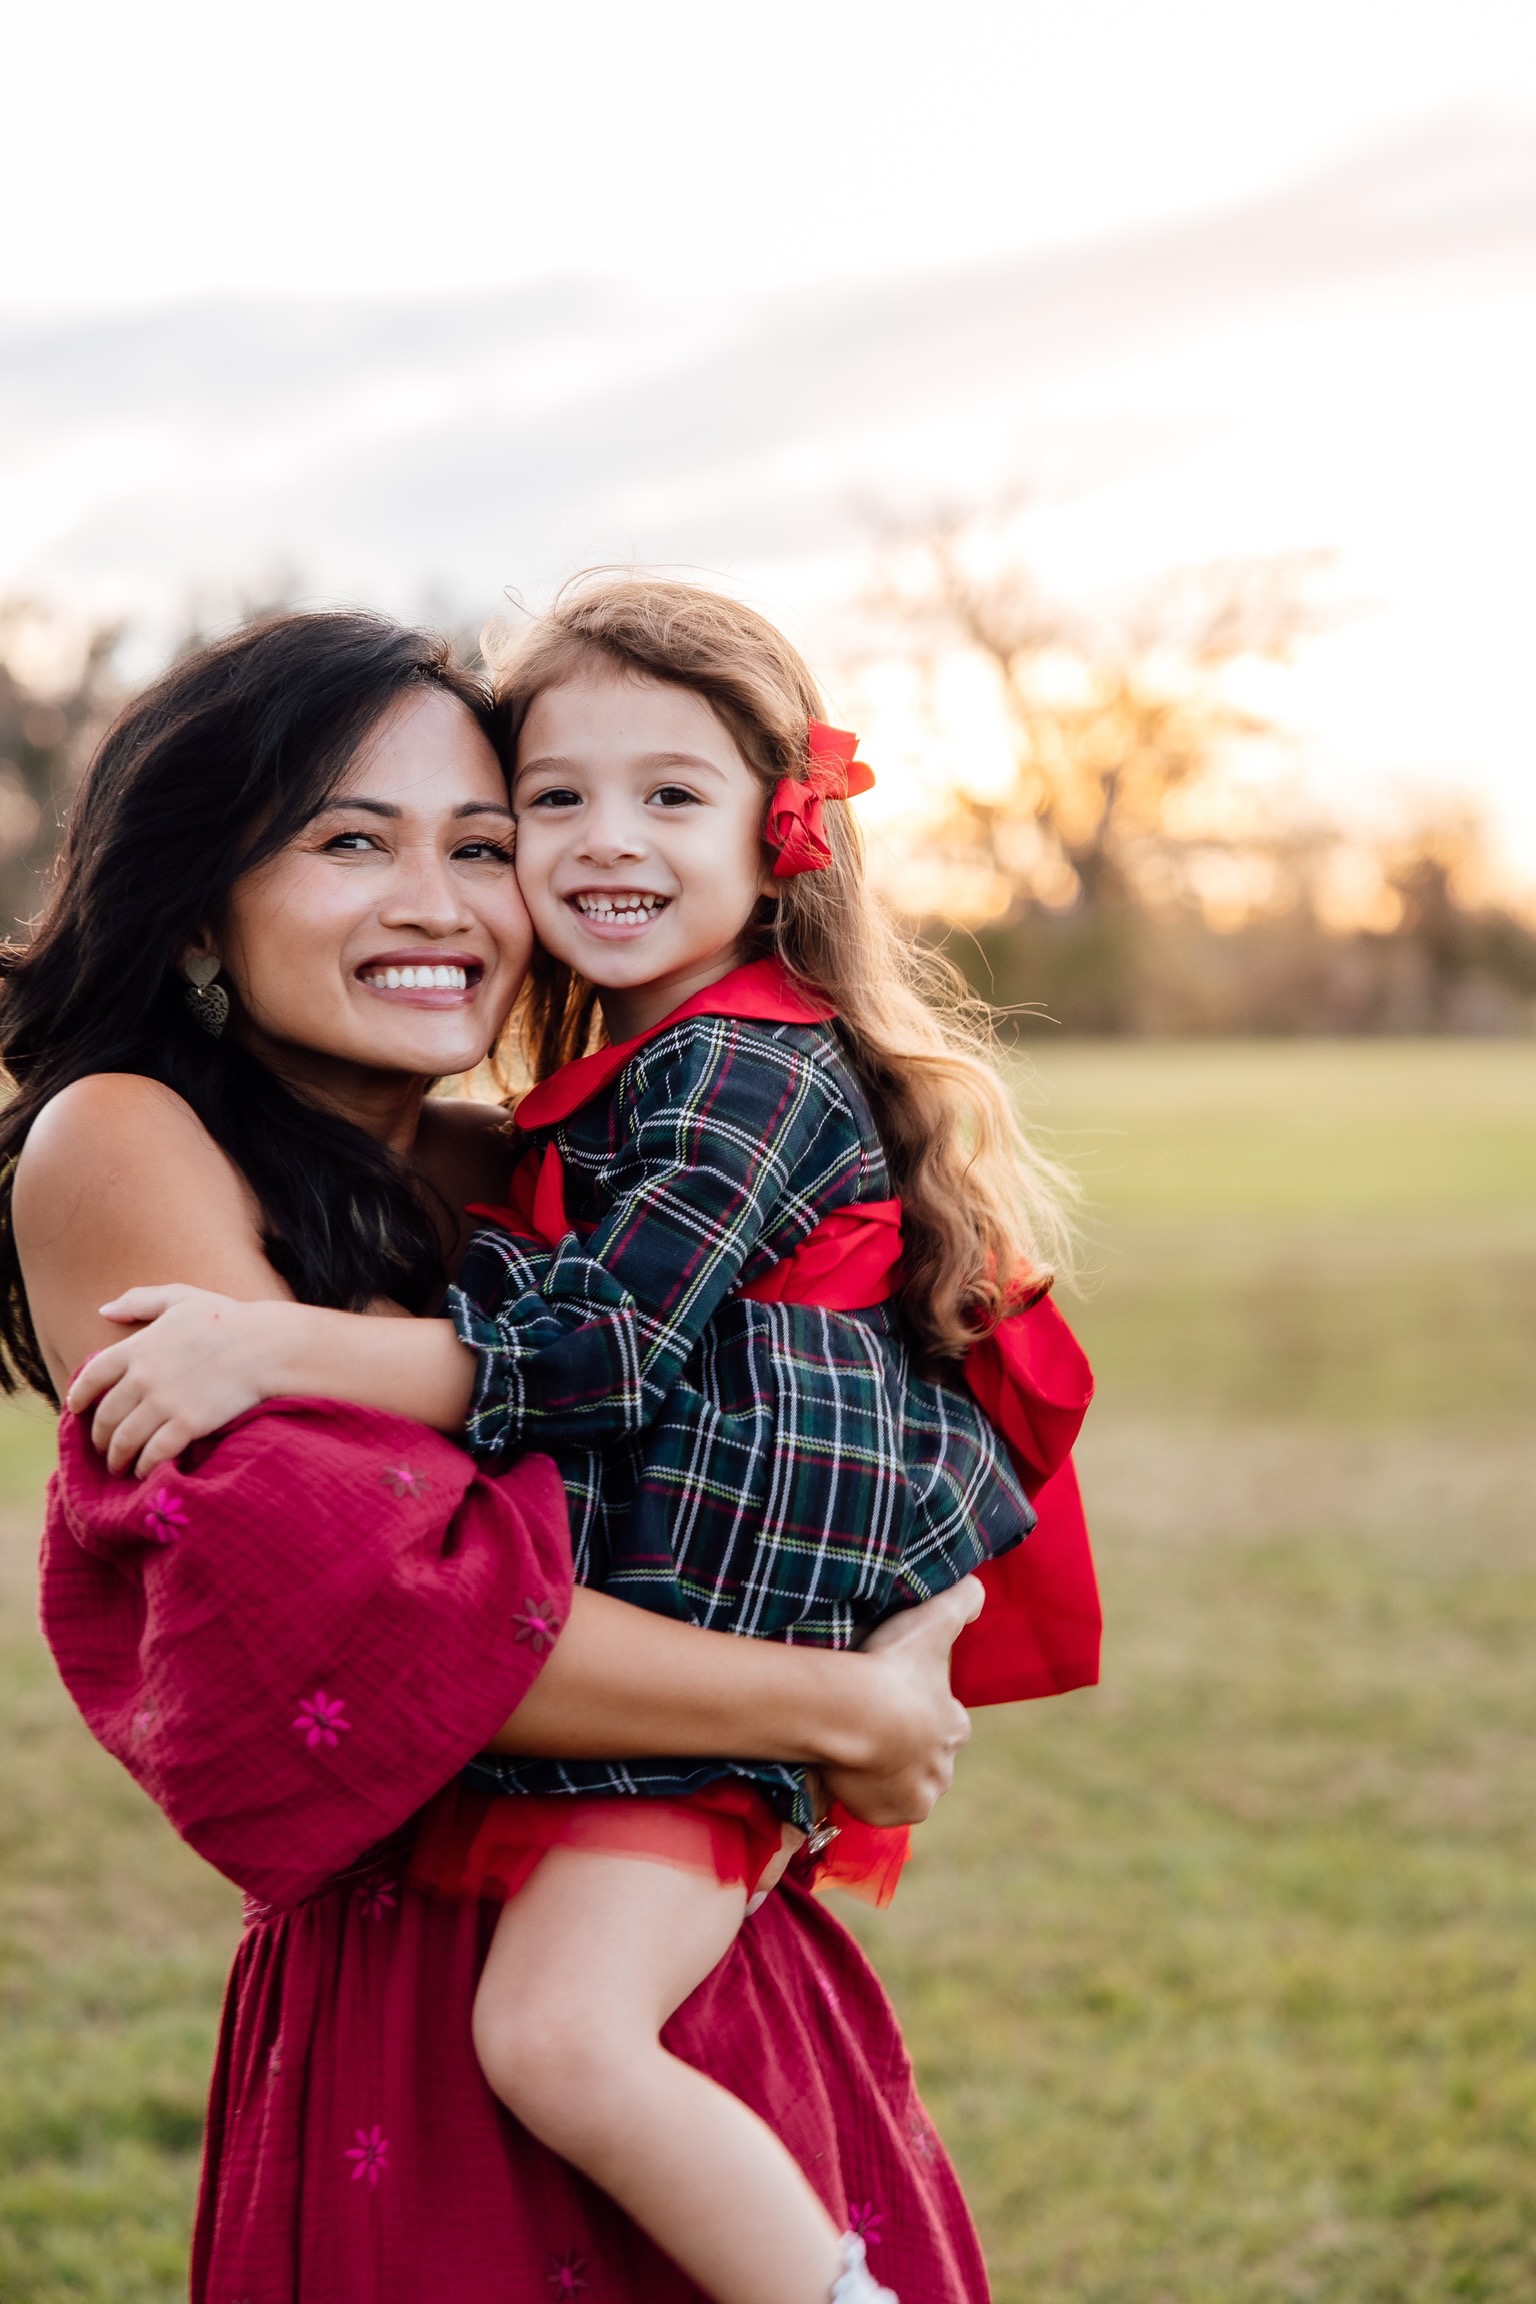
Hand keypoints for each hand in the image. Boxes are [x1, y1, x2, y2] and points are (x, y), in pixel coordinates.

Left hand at [66, 1285, 285, 1477]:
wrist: (267, 1345)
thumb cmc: (228, 1319)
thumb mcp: (182, 1298)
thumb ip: (140, 1301)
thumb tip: (104, 1310)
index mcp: (138, 1347)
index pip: (92, 1377)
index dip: (80, 1397)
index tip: (77, 1410)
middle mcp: (144, 1377)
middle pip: (106, 1416)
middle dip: (99, 1437)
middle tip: (102, 1448)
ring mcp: (165, 1403)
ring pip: (125, 1440)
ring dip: (117, 1458)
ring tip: (119, 1466)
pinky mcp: (188, 1424)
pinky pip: (154, 1453)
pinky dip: (144, 1466)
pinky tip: (145, 1471)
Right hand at [820, 1577, 982, 1826]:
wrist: (854, 1712)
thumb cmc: (896, 1667)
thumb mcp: (932, 1622)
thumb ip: (961, 1602)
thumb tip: (979, 1588)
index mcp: (954, 1727)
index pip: (945, 1723)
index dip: (919, 1710)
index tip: (894, 1699)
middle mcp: (942, 1769)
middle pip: (925, 1760)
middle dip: (905, 1748)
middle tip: (872, 1727)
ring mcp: (915, 1796)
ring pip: (903, 1787)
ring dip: (885, 1774)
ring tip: (855, 1750)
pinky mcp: (885, 1815)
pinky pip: (876, 1808)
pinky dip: (863, 1795)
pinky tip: (846, 1771)